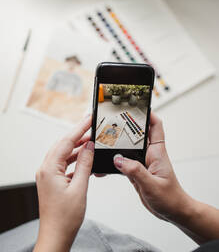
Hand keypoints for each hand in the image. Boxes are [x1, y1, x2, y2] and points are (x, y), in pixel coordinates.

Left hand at [34, 116, 93, 251]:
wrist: (56, 235)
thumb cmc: (65, 217)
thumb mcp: (79, 187)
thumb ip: (85, 164)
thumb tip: (89, 147)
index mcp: (49, 169)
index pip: (66, 142)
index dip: (79, 129)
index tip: (89, 119)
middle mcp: (46, 169)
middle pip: (63, 145)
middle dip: (78, 135)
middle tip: (91, 126)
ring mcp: (48, 175)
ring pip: (64, 154)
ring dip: (77, 147)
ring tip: (91, 141)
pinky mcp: (53, 180)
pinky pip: (64, 164)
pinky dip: (75, 159)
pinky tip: (85, 158)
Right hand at [114, 112, 191, 222]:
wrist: (172, 211)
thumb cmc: (170, 198)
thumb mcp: (152, 184)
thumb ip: (135, 171)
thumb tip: (118, 159)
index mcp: (157, 152)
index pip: (155, 126)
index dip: (148, 114)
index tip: (136, 105)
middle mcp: (149, 154)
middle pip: (136, 134)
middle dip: (125, 126)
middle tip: (112, 120)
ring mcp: (141, 162)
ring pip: (127, 147)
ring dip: (116, 144)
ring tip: (103, 140)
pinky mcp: (135, 171)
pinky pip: (122, 162)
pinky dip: (113, 162)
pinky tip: (103, 165)